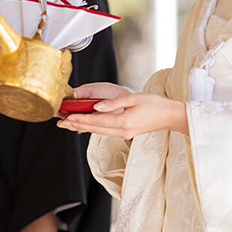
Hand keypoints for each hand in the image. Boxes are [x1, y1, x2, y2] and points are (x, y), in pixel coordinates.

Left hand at [57, 86, 188, 138]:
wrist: (170, 116)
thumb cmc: (155, 105)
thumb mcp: (134, 98)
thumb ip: (114, 103)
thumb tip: (96, 107)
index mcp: (123, 122)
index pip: (95, 121)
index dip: (79, 120)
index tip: (66, 118)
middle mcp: (122, 130)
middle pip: (93, 129)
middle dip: (76, 125)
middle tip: (60, 123)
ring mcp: (124, 133)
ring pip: (98, 131)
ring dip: (82, 127)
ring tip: (68, 125)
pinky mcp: (126, 132)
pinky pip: (105, 131)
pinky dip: (92, 128)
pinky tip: (85, 125)